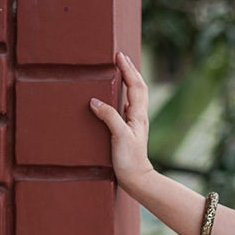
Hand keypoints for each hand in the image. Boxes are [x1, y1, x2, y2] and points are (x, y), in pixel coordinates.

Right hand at [90, 51, 154, 194]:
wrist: (138, 179)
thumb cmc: (130, 160)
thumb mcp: (119, 136)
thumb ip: (109, 117)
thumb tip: (95, 100)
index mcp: (138, 115)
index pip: (135, 86)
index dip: (127, 69)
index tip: (118, 55)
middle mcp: (139, 117)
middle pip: (138, 87)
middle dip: (130, 70)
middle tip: (120, 56)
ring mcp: (136, 124)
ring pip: (135, 96)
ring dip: (129, 81)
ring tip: (121, 71)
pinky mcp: (130, 131)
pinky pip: (128, 107)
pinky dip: (124, 97)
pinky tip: (119, 99)